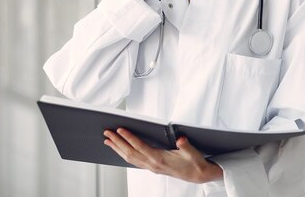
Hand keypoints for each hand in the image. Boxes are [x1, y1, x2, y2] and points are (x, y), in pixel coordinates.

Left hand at [103, 128, 222, 183]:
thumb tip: (181, 139)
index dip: (130, 138)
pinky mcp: (151, 167)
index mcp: (160, 160)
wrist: (198, 175)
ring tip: (108, 140)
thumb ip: (186, 146)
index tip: (120, 130)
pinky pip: (134, 161)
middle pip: (130, 153)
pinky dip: (124, 154)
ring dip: (117, 148)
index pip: (141, 147)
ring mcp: (151, 167)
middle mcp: (153, 165)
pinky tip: (120, 149)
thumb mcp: (192, 153)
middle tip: (107, 133)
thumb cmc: (194, 162)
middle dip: (117, 142)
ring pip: (129, 158)